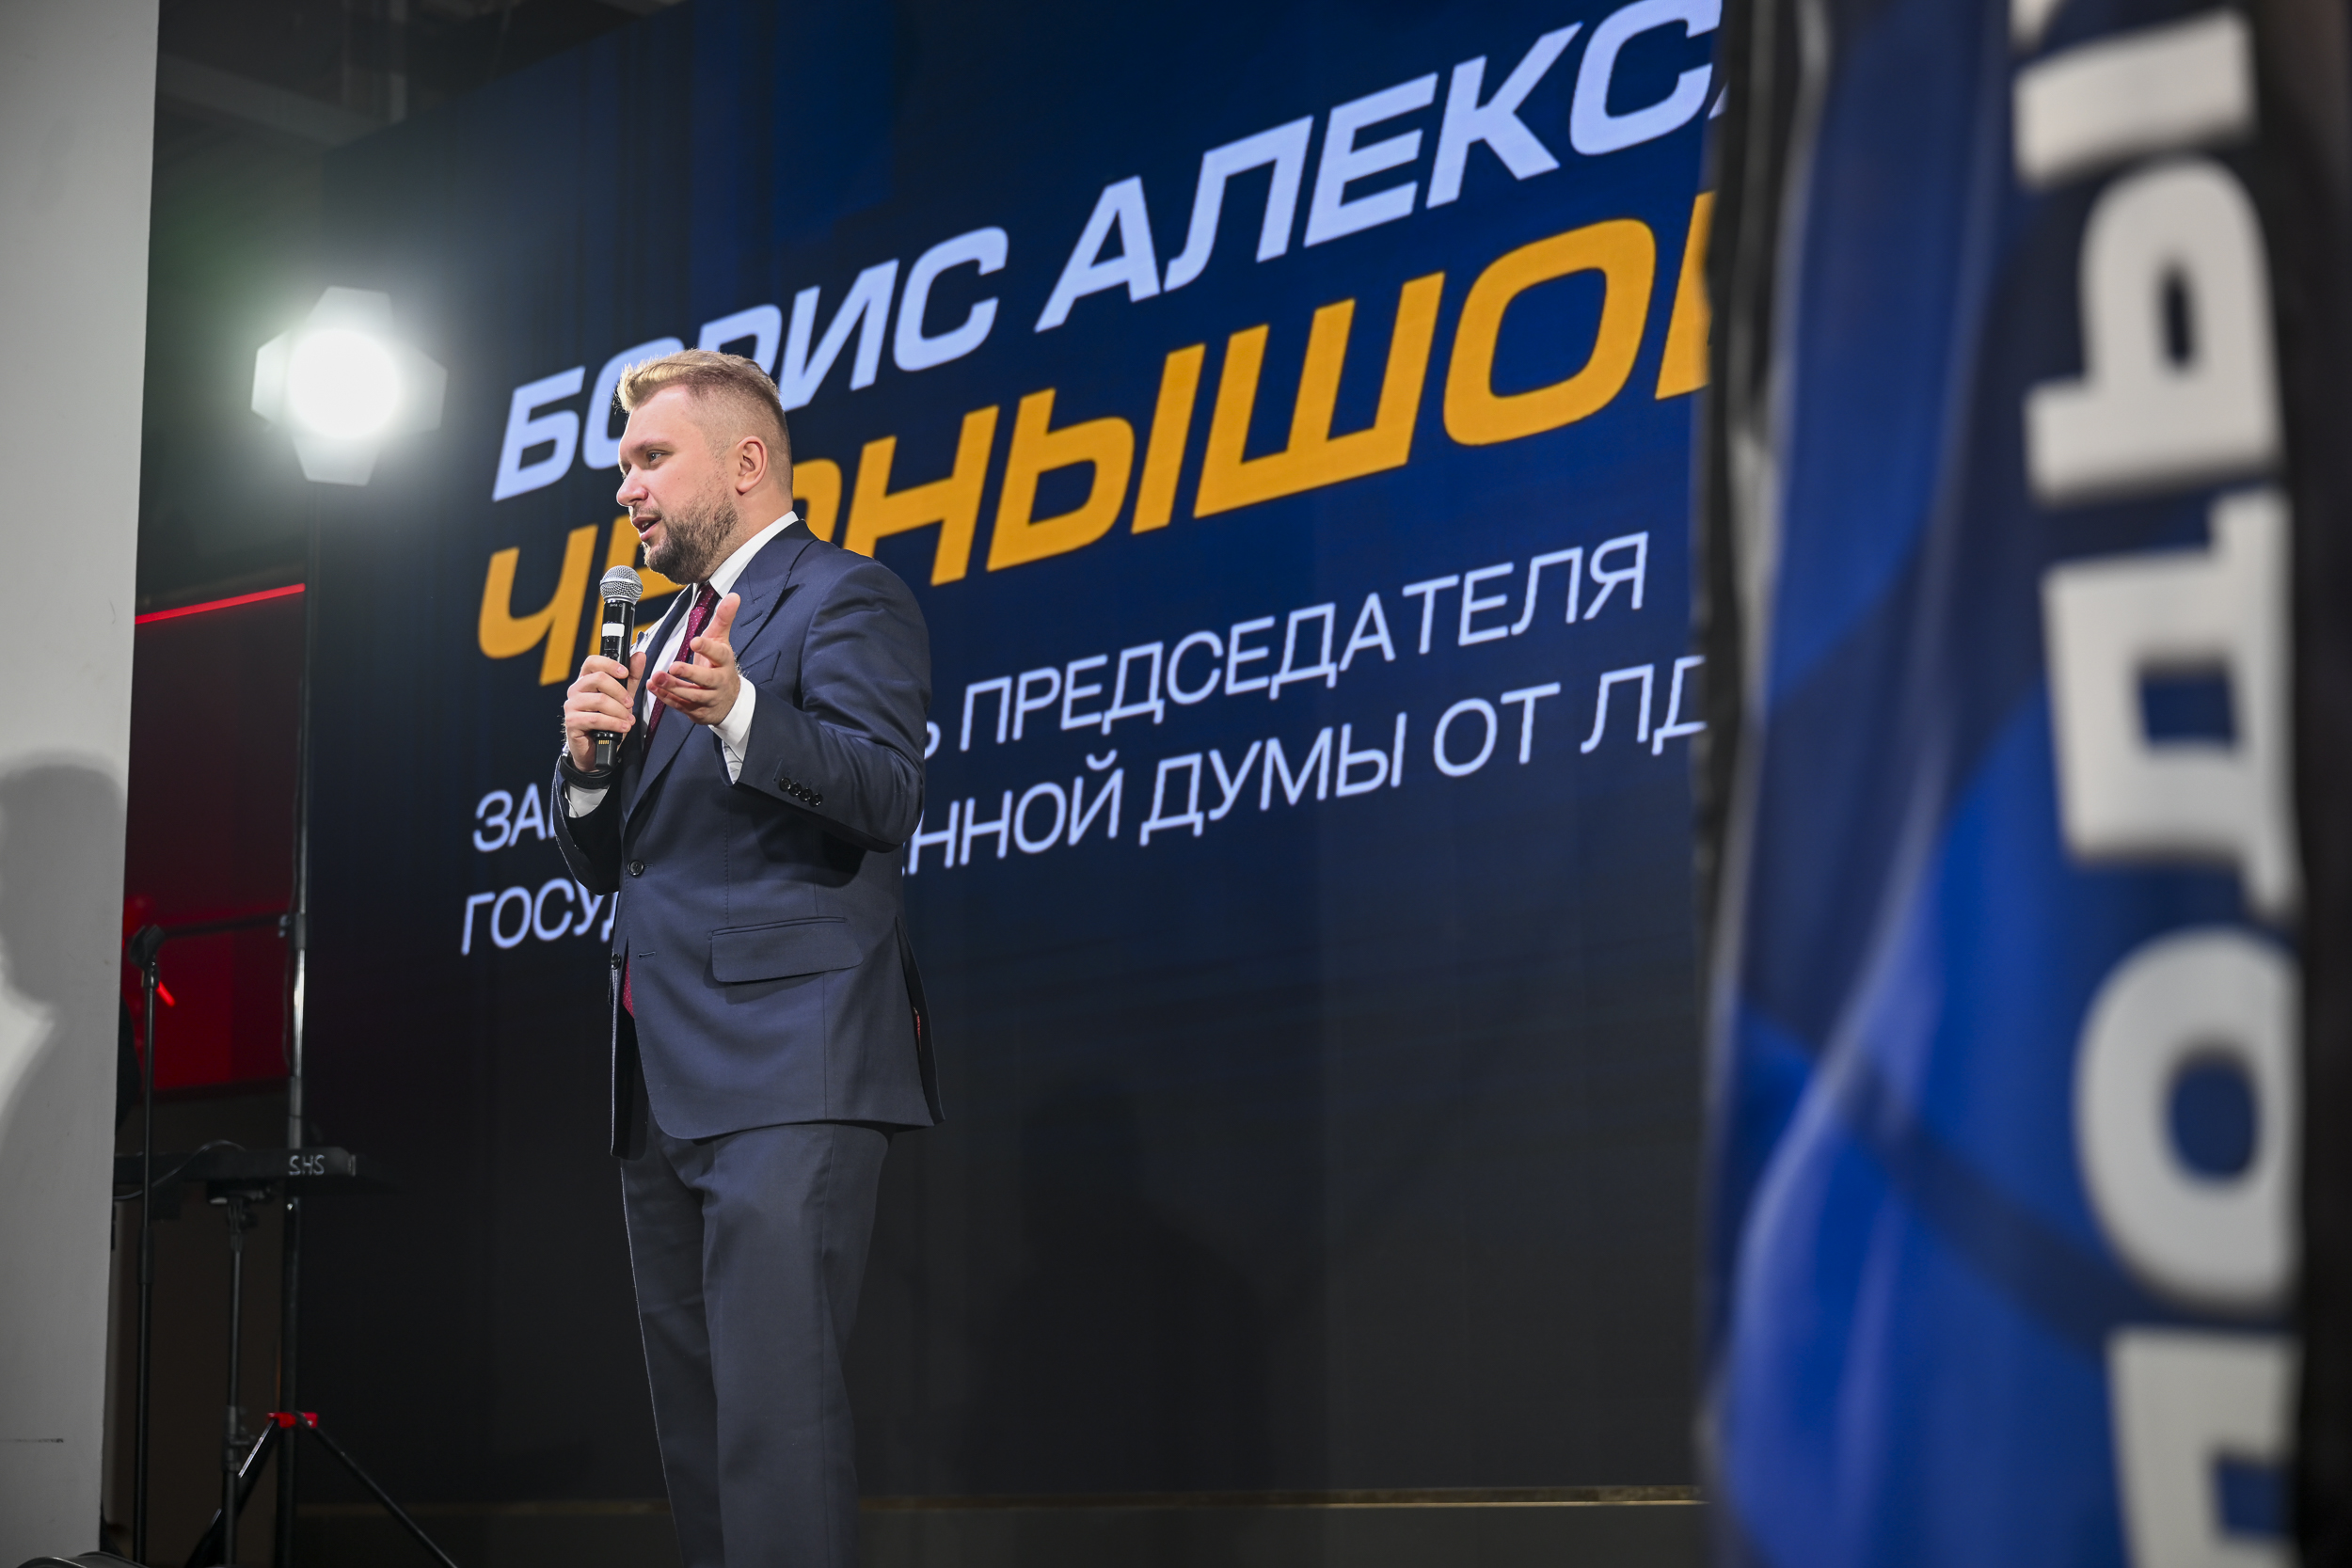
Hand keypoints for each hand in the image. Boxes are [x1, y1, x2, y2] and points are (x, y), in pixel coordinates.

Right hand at [564, 649, 646, 769]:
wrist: (596, 749)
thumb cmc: (607, 721)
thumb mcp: (623, 697)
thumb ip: (631, 677)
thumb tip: (639, 655)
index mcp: (586, 680)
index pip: (592, 662)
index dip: (610, 664)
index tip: (625, 673)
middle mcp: (576, 690)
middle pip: (598, 679)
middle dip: (620, 692)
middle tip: (630, 704)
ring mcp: (571, 705)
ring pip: (599, 700)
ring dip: (619, 711)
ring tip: (628, 720)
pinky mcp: (571, 722)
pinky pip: (595, 719)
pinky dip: (613, 723)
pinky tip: (623, 727)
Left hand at [649, 593, 742, 727]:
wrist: (729, 700)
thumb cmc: (720, 665)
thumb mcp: (722, 641)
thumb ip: (724, 618)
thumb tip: (734, 595)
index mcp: (724, 663)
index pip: (719, 654)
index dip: (707, 648)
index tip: (695, 640)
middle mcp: (719, 683)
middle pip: (706, 680)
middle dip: (690, 674)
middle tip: (673, 666)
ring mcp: (709, 699)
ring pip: (691, 695)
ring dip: (673, 687)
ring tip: (656, 677)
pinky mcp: (697, 711)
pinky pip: (681, 705)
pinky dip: (666, 698)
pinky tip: (653, 687)